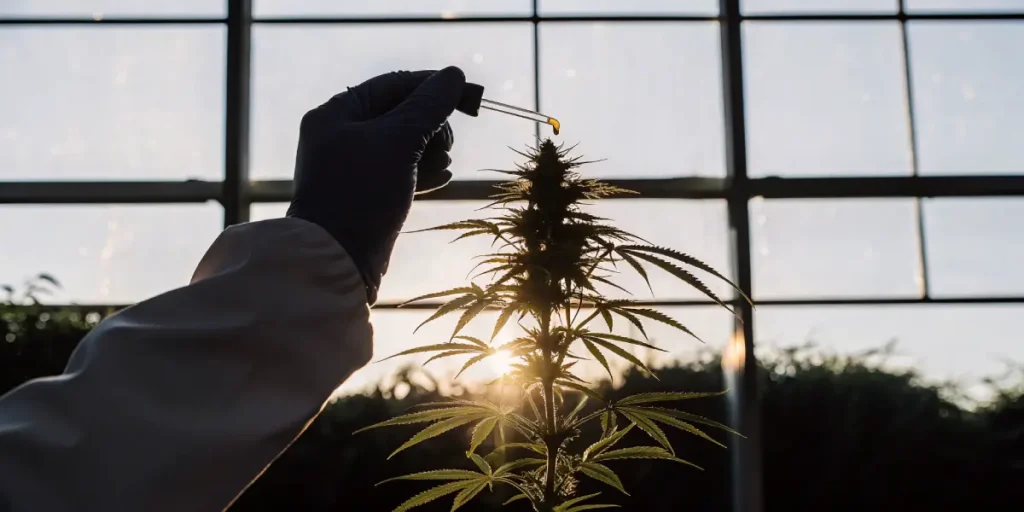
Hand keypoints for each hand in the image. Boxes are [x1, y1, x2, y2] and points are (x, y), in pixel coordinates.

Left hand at [286, 67, 466, 304]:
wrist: (338, 260)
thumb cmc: (362, 194)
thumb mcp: (399, 142)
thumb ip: (428, 106)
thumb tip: (453, 75)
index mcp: (336, 114)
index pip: (393, 85)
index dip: (432, 88)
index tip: (467, 98)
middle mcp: (340, 135)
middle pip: (400, 113)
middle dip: (431, 127)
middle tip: (447, 146)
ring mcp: (352, 166)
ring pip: (403, 144)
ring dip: (429, 151)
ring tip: (443, 167)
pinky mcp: (365, 193)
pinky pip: (399, 170)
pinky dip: (421, 171)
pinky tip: (442, 178)